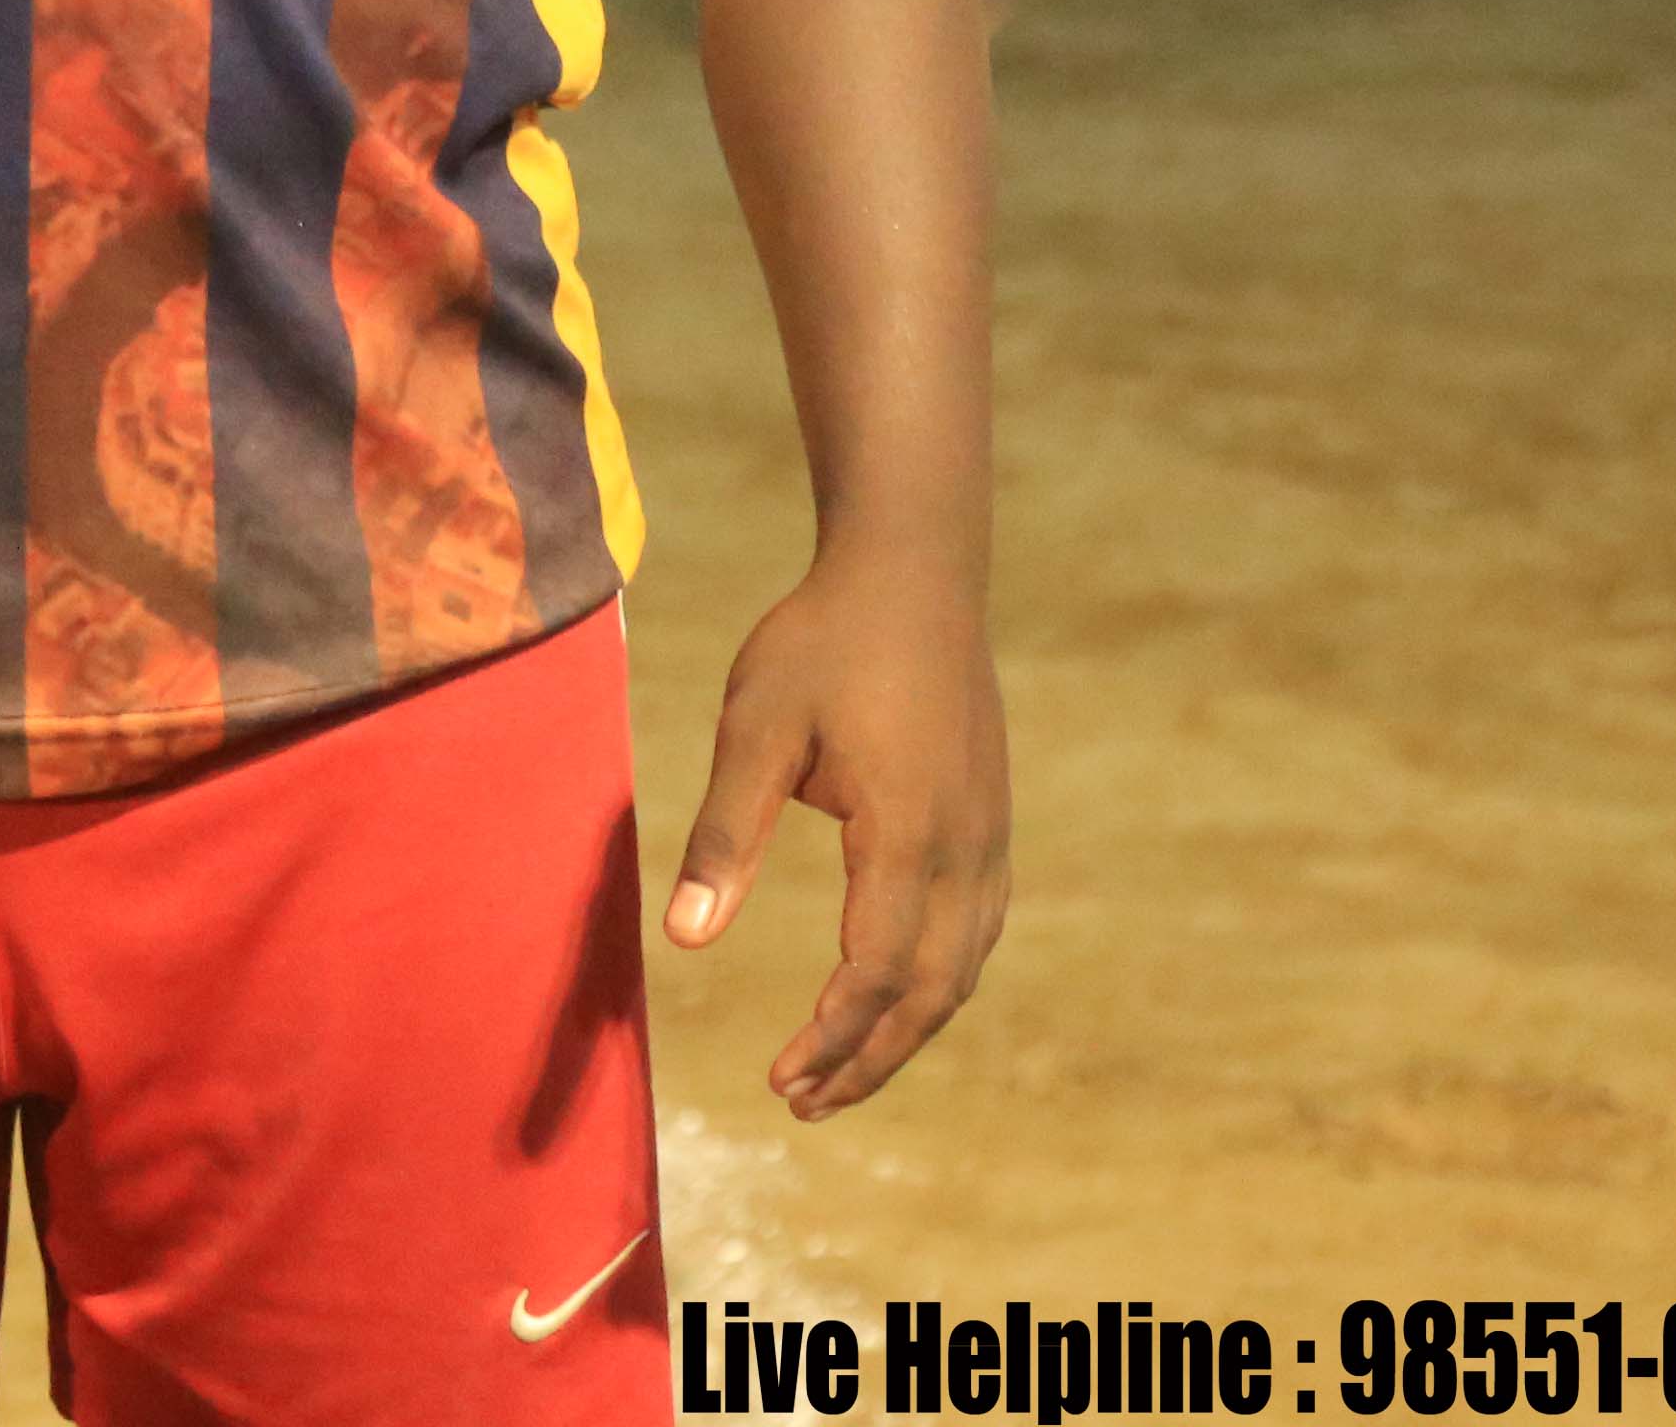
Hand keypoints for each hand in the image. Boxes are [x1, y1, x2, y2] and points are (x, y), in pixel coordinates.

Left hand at [662, 561, 1008, 1118]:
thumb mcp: (755, 727)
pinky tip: (897, 995)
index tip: (777, 1080)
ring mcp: (989, 835)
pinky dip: (937, 984)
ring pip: (961, 969)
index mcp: (907, 833)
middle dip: (868, 1059)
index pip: (874, 971)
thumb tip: (684, 941)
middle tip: (802, 1104)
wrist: (913, 570)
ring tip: (842, 1073)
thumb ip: (724, 835)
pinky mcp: (991, 820)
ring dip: (905, 1031)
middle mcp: (965, 847)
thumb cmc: (821, 642)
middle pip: (928, 992)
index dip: (829, 1037)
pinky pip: (977, 931)